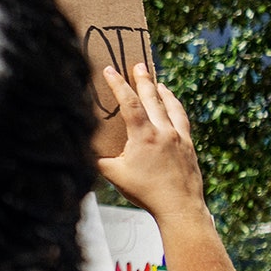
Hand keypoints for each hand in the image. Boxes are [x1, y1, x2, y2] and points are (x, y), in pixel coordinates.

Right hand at [97, 64, 205, 220]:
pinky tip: (173, 106)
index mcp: (143, 136)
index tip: (110, 70)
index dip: (118, 85)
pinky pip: (183, 119)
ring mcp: (179, 137)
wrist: (179, 205)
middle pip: (152, 98)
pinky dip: (176, 108)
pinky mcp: (189, 145)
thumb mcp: (115, 176)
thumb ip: (99, 160)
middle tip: (138, 64)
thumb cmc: (146, 192)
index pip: (128, 103)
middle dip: (143, 80)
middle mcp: (164, 131)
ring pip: (171, 106)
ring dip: (163, 92)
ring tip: (158, 82)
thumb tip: (81, 151)